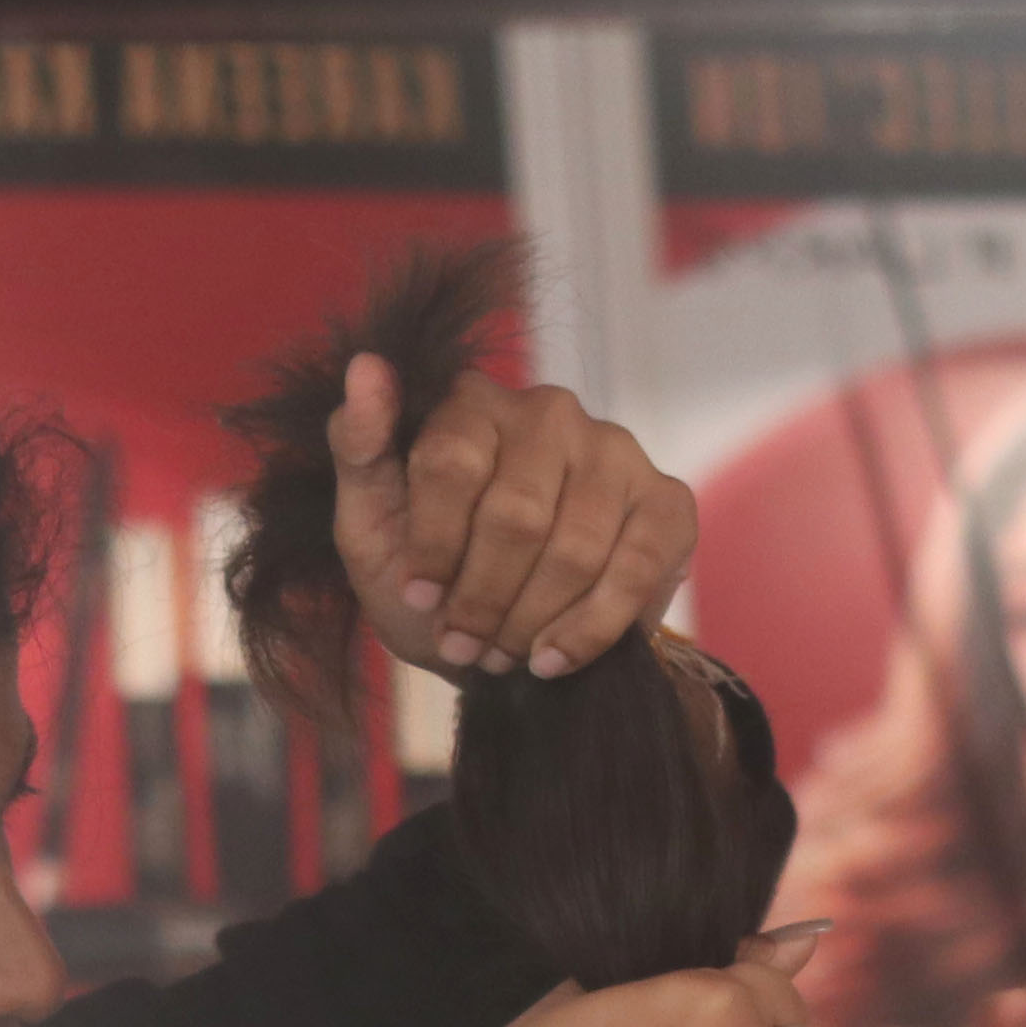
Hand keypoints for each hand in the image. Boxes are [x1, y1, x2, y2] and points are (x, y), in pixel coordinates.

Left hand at [331, 350, 698, 680]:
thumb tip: (365, 367)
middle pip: (516, 515)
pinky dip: (588, 630)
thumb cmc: (434, 579)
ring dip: (532, 621)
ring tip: (505, 655)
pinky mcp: (667, 504)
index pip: (453, 464)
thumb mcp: (371, 524)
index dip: (434, 545)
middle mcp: (549, 412)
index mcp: (472, 404)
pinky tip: (553, 660)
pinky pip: (633, 571)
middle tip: (467, 643)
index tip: (420, 597)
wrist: (503, 641)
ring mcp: (615, 452)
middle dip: (484, 598)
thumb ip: (358, 448)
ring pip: (574, 549)